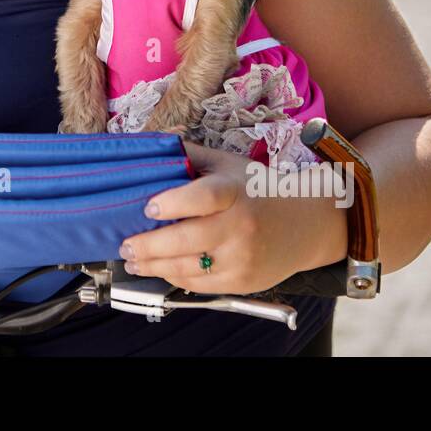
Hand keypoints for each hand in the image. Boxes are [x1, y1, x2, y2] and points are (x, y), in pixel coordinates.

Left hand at [118, 139, 343, 294]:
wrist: (305, 224)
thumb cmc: (258, 189)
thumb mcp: (228, 165)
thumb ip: (190, 156)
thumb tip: (151, 146)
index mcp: (234, 192)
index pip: (203, 198)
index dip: (174, 203)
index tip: (149, 207)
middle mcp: (240, 226)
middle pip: (188, 240)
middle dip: (149, 245)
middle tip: (126, 245)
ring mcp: (242, 257)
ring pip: (189, 268)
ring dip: (154, 266)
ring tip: (133, 261)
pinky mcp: (242, 280)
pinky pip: (201, 284)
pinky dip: (176, 278)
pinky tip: (160, 270)